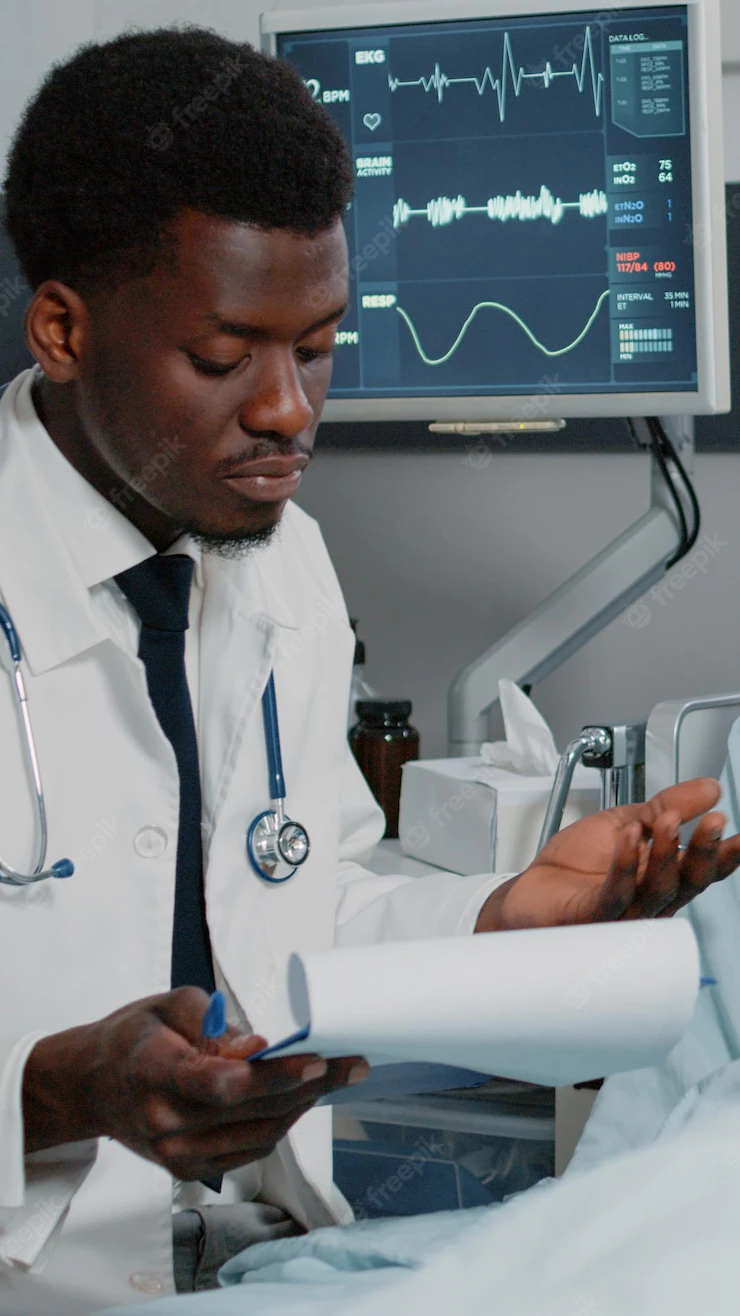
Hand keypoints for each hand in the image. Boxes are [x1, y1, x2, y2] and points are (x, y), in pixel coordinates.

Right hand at [23, 988, 368, 1180]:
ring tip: (332, 1076)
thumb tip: (258, 1046)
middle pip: (253, 1110)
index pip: (223, 1082)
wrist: (92, 1086)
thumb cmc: (133, 1038)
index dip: (275, 1075)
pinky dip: (280, 1123)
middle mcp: (166, 1123)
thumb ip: (213, 1023)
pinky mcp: (188, 1171)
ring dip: (303, 1105)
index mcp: (156, 1072)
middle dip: (312, 1085)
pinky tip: (297, 1098)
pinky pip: (251, 1149)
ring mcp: (177, 1154)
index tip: (316, 1059)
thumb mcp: (167, 1005)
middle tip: (351, 1062)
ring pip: (261, 1133)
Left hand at [477, 778, 739, 932]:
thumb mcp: (626, 822)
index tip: (739, 835)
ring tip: (666, 820)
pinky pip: (615, 894)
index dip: (725, 854)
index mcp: (661, 878)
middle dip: (704, 852)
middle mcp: (649, 901)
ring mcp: (622, 913)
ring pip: (657, 890)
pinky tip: (629, 837)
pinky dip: (624, 864)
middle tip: (714, 821)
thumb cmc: (575, 865)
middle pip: (687, 882)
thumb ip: (667, 806)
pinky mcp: (592, 917)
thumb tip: (709, 788)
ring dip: (666, 853)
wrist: (529, 891)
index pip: (701, 869)